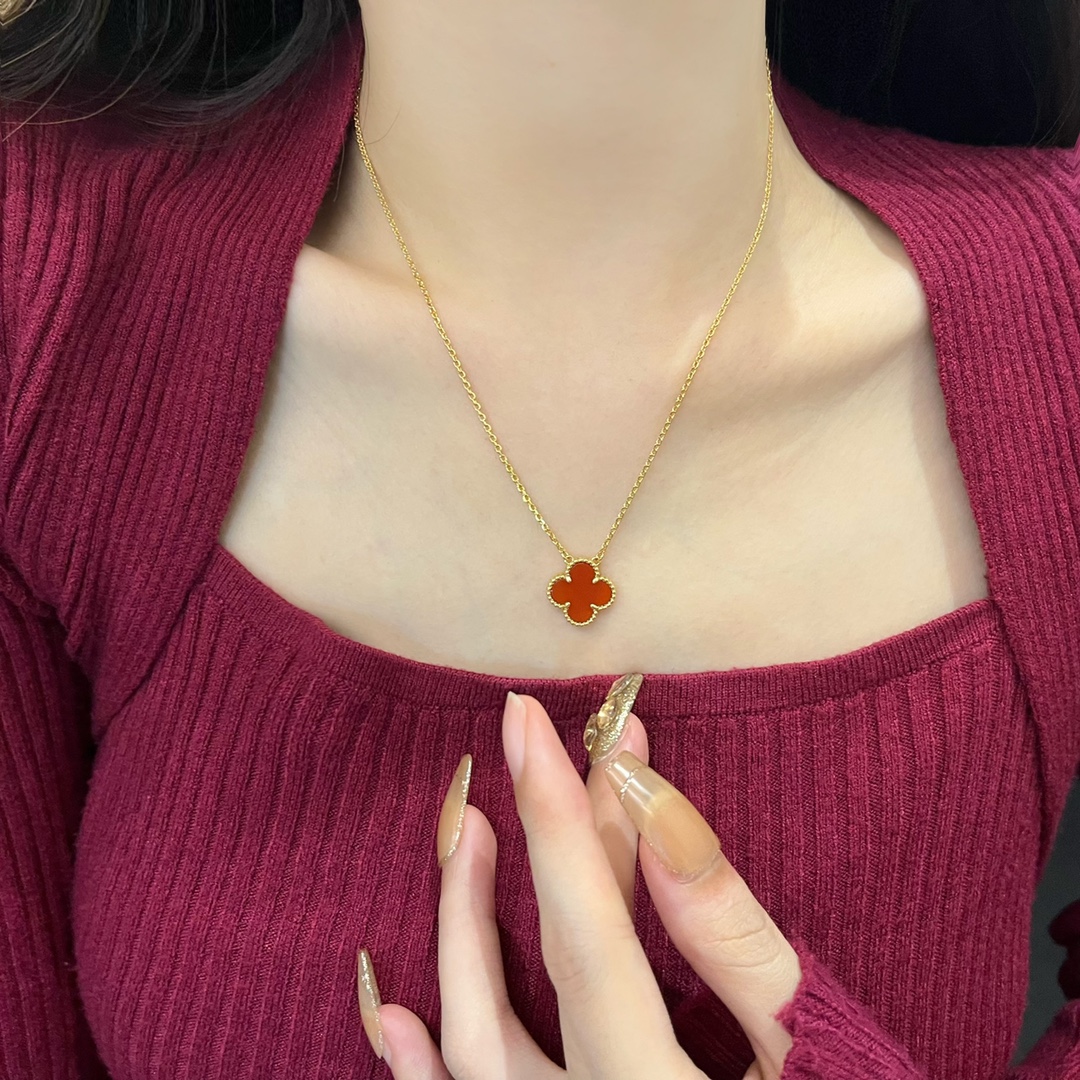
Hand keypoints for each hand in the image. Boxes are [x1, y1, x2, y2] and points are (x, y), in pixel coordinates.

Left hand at [357, 691, 802, 1077]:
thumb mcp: (817, 1051)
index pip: (588, 931)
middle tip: (517, 756)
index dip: (556, 817)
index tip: (526, 722)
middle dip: (521, 854)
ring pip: (478, 1053)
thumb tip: (651, 804)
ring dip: (460, 942)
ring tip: (465, 843)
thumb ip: (733, 939)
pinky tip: (392, 1013)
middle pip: (530, 978)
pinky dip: (423, 1069)